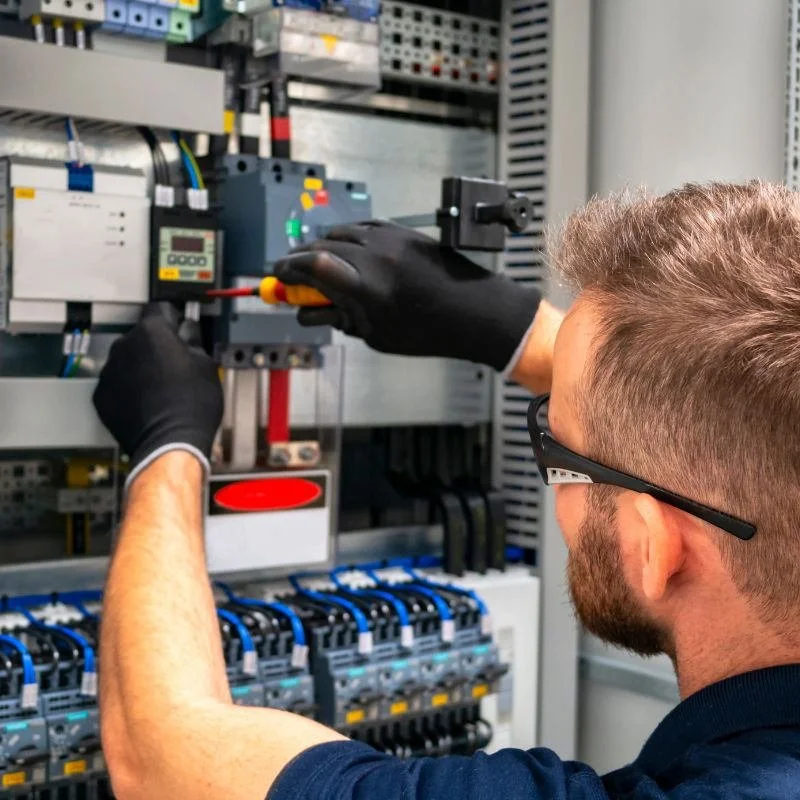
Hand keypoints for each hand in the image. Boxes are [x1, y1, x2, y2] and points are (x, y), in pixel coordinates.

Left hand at [93, 303, 222, 487]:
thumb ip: (194, 340)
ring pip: (128, 359)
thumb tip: (189, 332)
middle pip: (142, 335)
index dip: (175, 318)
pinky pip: (117, 383)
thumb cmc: (190, 407)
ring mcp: (110, 371)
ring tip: (164, 387)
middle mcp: (125, 346)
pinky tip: (149, 401)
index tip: (181, 326)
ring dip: (142, 367)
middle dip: (158, 345)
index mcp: (153, 332)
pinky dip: (129, 389)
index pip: (160, 308)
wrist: (169, 443)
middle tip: (178, 364)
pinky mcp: (102, 395)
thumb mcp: (207, 365)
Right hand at [273, 221, 541, 371]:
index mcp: (366, 289)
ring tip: (316, 262)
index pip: (311, 267)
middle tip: (289, 273)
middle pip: (320, 247)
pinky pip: (362, 226)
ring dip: (320, 245)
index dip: (287, 270)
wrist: (474, 311)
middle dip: (299, 260)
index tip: (277, 277)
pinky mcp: (402, 232)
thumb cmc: (428, 333)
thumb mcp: (377, 336)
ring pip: (339, 232)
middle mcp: (374, 258)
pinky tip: (344, 249)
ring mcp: (389, 240)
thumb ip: (341, 318)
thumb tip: (312, 309)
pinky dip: (346, 237)